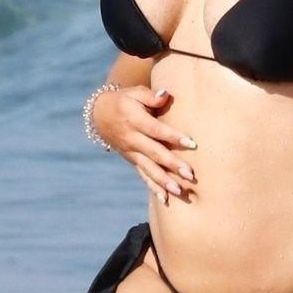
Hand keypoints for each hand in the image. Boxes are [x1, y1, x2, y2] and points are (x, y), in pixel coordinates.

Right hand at [92, 85, 197, 203]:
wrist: (101, 115)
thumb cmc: (125, 100)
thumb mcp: (134, 93)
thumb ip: (150, 96)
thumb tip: (165, 94)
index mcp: (134, 120)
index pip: (156, 130)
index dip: (173, 136)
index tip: (191, 144)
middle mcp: (132, 139)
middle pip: (154, 153)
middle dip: (172, 165)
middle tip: (190, 174)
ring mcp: (131, 152)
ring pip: (148, 168)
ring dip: (164, 181)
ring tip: (179, 191)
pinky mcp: (132, 161)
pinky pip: (143, 175)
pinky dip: (153, 187)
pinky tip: (165, 199)